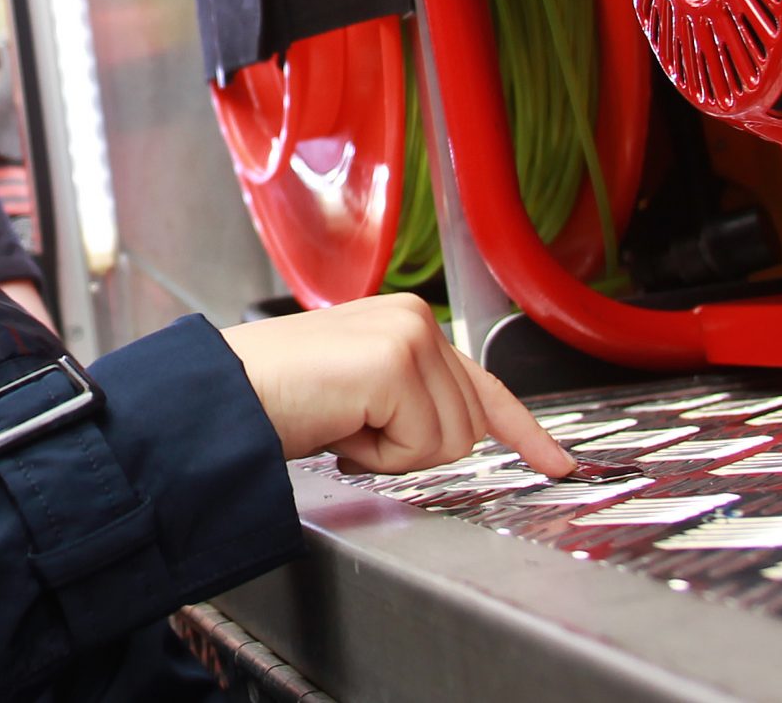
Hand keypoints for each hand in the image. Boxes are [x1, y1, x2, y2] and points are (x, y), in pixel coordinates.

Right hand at [219, 294, 573, 476]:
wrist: (223, 397)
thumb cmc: (275, 397)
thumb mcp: (362, 396)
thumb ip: (414, 399)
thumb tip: (466, 433)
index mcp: (407, 321)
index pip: (483, 385)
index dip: (524, 431)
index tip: (557, 464)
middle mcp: (416, 318)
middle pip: (470, 427)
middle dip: (412, 448)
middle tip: (350, 430)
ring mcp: (409, 335)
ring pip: (452, 441)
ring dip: (392, 452)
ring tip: (341, 424)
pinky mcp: (396, 361)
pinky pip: (422, 445)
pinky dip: (379, 454)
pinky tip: (339, 426)